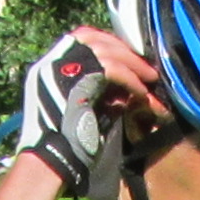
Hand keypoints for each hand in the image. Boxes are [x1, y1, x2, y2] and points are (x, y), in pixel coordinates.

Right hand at [16, 27, 162, 194]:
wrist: (51, 160)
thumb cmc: (66, 143)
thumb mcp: (84, 109)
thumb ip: (99, 94)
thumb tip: (124, 87)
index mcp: (48, 67)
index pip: (80, 38)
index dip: (107, 43)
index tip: (126, 56)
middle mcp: (51, 62)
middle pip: (93, 39)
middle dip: (123, 51)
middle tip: (144, 66)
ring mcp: (61, 67)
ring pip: (105, 52)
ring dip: (132, 64)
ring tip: (150, 78)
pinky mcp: (76, 78)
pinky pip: (111, 69)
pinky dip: (130, 79)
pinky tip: (140, 92)